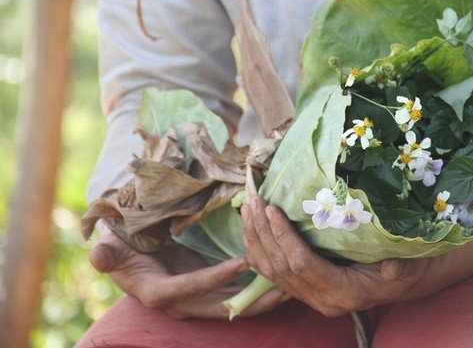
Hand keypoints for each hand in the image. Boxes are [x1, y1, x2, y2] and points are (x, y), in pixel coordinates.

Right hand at [89, 227, 290, 318]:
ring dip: (262, 297)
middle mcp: (181, 304)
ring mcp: (196, 301)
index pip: (193, 287)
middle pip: (223, 306)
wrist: (127, 258)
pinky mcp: (207, 293)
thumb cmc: (119, 248)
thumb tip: (100, 255)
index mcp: (159, 293)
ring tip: (291, 286)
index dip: (217, 276)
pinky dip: (256, 289)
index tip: (243, 262)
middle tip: (284, 285)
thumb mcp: (111, 248)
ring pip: (235, 306)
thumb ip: (108, 253)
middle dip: (254, 298)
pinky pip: (235, 295)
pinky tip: (278, 279)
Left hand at [242, 195, 431, 316]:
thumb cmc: (406, 268)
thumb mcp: (408, 265)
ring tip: (247, 208)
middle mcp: (323, 300)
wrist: (402, 283)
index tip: (272, 209)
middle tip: (253, 201)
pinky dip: (258, 250)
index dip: (284, 238)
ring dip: (255, 239)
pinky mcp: (304, 291)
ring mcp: (311, 298)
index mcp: (344, 293)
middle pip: (282, 267)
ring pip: (271, 272)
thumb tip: (392, 267)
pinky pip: (273, 274)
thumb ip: (400, 267)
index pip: (303, 265)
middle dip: (263, 233)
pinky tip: (251, 228)